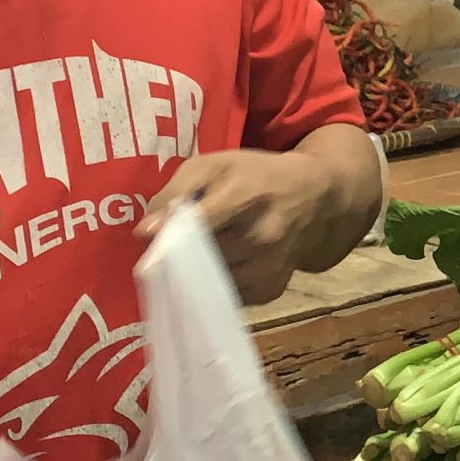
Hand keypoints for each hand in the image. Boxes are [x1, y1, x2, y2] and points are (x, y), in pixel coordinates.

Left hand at [143, 147, 345, 304]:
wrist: (314, 196)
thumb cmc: (255, 175)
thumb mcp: (214, 164)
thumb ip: (175, 191)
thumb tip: (145, 233)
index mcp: (246, 194)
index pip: (198, 224)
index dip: (168, 236)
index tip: (149, 240)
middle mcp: (262, 235)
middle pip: (198, 257)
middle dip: (179, 253)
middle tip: (175, 243)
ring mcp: (270, 266)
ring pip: (207, 282)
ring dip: (196, 272)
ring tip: (202, 251)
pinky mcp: (271, 289)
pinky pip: (226, 296)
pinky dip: (216, 284)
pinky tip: (224, 264)